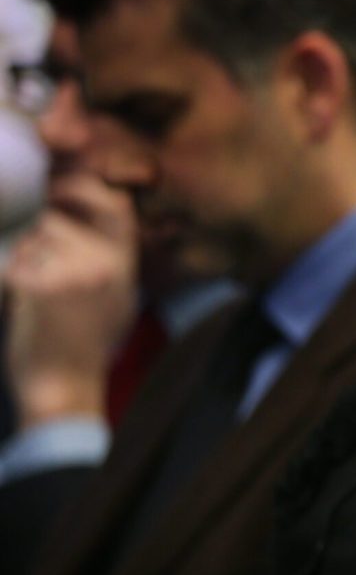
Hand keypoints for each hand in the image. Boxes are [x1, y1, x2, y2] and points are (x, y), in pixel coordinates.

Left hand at [3, 171, 138, 425]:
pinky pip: (15, 260)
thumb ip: (108, 259)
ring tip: (31, 282)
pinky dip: (11, 273)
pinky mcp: (40, 287)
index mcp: (124, 267)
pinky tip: (20, 297)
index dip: (85, 187)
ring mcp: (74, 275)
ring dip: (22, 252)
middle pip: (59, 215)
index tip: (59, 190)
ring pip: (32, 238)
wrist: (65, 387)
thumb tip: (85, 217)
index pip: (116, 204)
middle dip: (40, 221)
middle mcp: (105, 265)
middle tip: (34, 239)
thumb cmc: (83, 346)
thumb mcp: (116, 299)